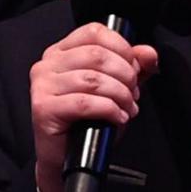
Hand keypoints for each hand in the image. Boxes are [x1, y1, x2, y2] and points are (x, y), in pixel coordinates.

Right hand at [28, 23, 156, 191]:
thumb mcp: (115, 89)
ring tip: (127, 108)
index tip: (134, 69)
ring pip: (93, 79)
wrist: (67, 159)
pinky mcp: (44, 108)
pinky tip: (117, 118)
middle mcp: (47, 64)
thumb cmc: (87, 122)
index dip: (122, 47)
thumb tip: (148, 53)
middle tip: (134, 94)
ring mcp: (42, 85)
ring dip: (120, 95)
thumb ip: (133, 68)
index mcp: (61, 52)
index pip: (94, 33)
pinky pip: (85, 102)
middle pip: (97, 55)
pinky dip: (109, 110)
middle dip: (125, 75)